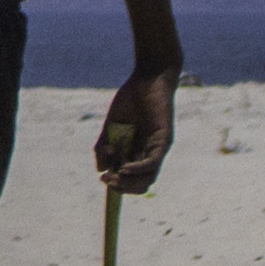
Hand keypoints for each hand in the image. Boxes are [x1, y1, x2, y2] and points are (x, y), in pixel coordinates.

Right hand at [97, 67, 173, 192]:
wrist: (149, 78)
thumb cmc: (131, 98)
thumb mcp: (112, 125)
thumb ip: (104, 146)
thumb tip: (100, 169)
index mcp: (137, 150)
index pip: (131, 178)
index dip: (118, 184)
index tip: (102, 178)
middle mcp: (150, 152)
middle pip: (140, 184)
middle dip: (122, 187)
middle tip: (105, 179)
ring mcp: (158, 148)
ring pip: (147, 178)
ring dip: (128, 182)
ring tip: (113, 175)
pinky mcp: (164, 141)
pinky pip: (153, 163)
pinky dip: (138, 170)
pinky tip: (124, 168)